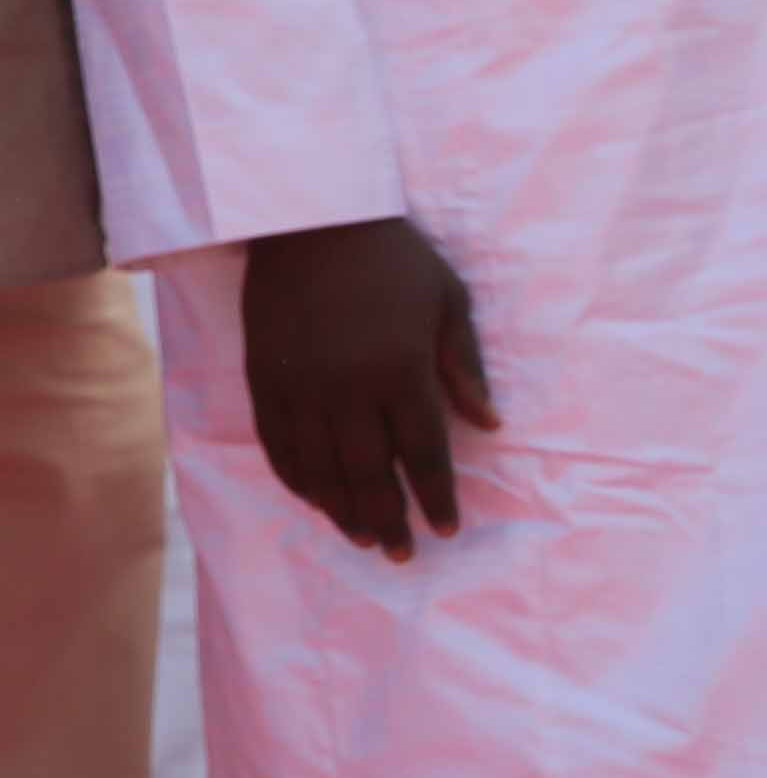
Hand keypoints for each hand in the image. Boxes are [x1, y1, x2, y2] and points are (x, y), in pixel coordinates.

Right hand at [240, 216, 493, 563]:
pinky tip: (315, 500)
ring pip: (320, 470)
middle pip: (369, 473)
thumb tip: (491, 424)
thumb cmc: (395, 260)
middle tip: (401, 553)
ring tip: (363, 537)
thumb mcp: (448, 302)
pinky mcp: (264, 382)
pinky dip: (297, 481)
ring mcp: (299, 388)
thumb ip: (464, 367)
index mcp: (400, 369)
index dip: (436, 495)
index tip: (447, 529)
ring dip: (342, 511)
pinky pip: (278, 447)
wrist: (310, 223)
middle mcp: (347, 388)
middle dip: (388, 519)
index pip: (423, 451)